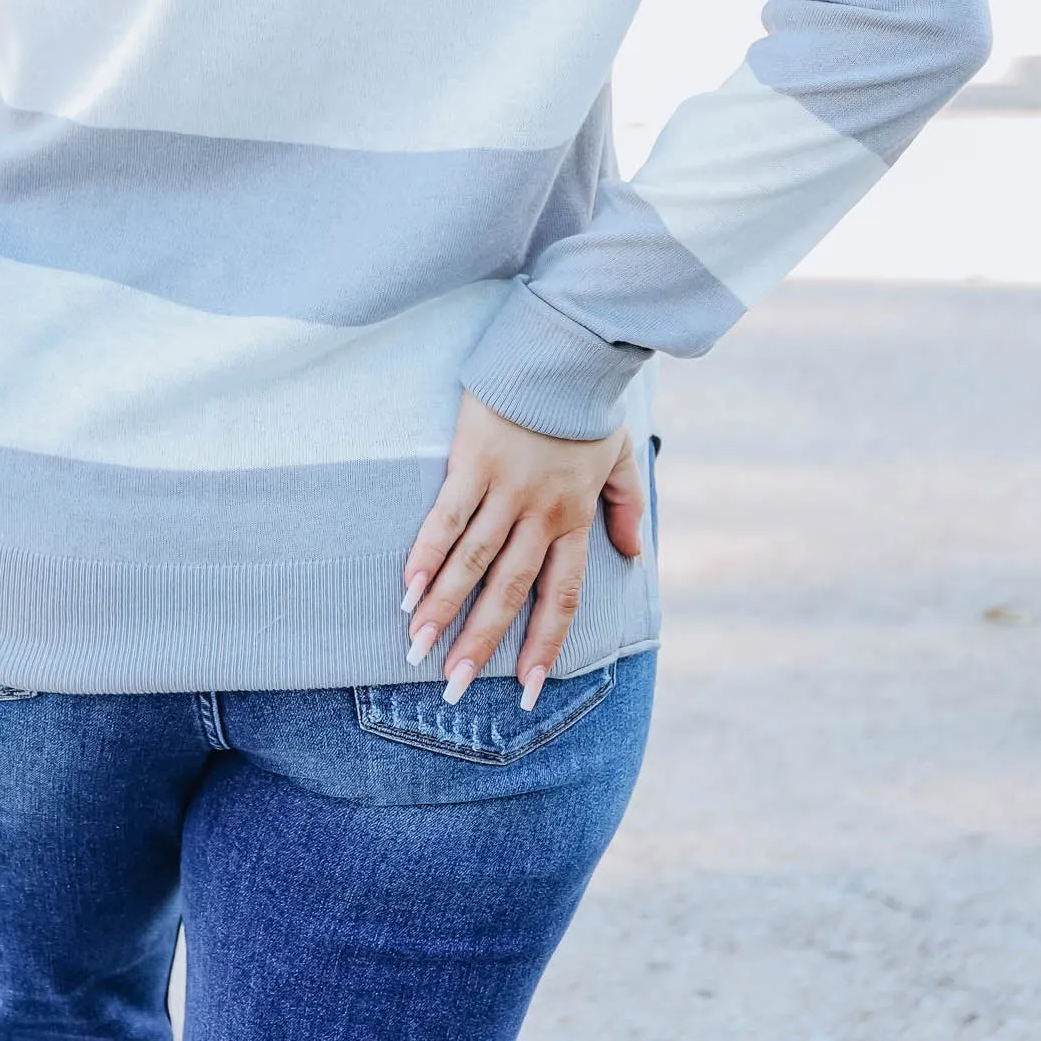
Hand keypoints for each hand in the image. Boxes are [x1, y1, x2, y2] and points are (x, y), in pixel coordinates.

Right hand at [402, 392, 643, 710]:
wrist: (563, 352)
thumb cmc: (587, 404)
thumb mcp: (620, 456)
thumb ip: (627, 507)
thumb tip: (634, 553)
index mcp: (573, 518)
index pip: (560, 596)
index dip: (544, 643)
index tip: (527, 688)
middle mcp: (540, 514)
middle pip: (509, 591)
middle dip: (480, 641)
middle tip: (453, 684)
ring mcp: (505, 489)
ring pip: (473, 562)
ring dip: (443, 607)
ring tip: (417, 646)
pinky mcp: (472, 461)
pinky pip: (447, 516)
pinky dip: (427, 553)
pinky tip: (407, 585)